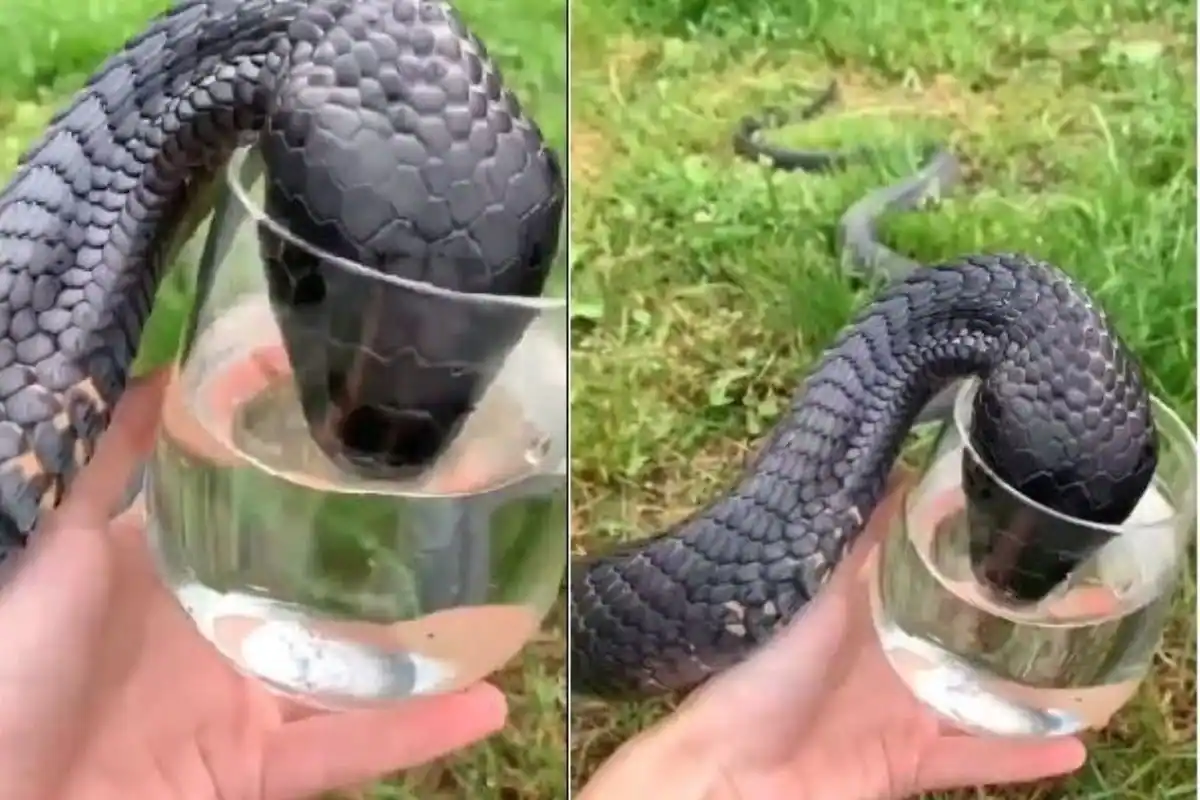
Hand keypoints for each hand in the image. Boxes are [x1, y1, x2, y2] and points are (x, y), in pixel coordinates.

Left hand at [0, 371, 507, 798]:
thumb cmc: (16, 670)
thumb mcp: (65, 552)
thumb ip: (114, 467)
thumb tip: (168, 369)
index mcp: (174, 576)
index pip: (255, 517)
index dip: (309, 480)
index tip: (372, 428)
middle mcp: (216, 634)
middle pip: (318, 596)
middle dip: (386, 564)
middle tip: (466, 513)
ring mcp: (240, 705)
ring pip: (352, 674)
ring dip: (428, 656)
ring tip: (503, 614)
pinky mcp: (255, 769)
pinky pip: (344, 750)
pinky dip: (413, 735)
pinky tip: (485, 709)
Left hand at [581, 477, 1087, 799]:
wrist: (734, 766)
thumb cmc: (763, 668)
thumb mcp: (815, 589)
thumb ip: (860, 539)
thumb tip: (899, 469)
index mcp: (861, 608)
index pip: (921, 572)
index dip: (964, 553)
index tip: (1018, 525)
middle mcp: (885, 656)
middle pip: (959, 637)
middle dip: (1008, 623)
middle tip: (1077, 601)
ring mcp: (899, 711)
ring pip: (979, 699)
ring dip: (1029, 693)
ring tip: (1093, 673)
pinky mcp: (907, 760)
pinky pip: (974, 759)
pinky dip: (1021, 758)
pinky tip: (1075, 748)